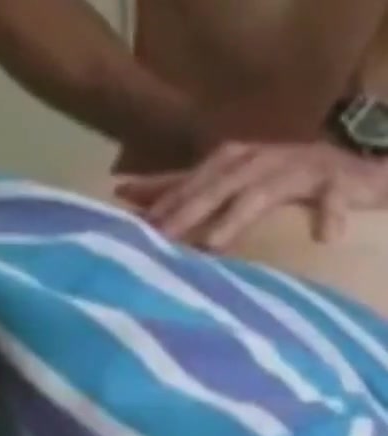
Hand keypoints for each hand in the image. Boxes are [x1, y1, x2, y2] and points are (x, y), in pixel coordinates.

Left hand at [114, 141, 387, 249]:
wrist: (346, 163)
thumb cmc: (275, 174)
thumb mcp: (224, 178)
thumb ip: (176, 186)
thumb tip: (121, 190)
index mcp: (228, 160)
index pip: (188, 184)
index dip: (162, 206)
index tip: (135, 231)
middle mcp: (256, 161)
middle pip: (216, 188)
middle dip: (186, 212)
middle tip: (162, 239)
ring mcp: (295, 169)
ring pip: (261, 193)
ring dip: (237, 216)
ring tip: (214, 242)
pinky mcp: (336, 182)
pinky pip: (332, 198)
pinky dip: (329, 215)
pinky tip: (325, 236)